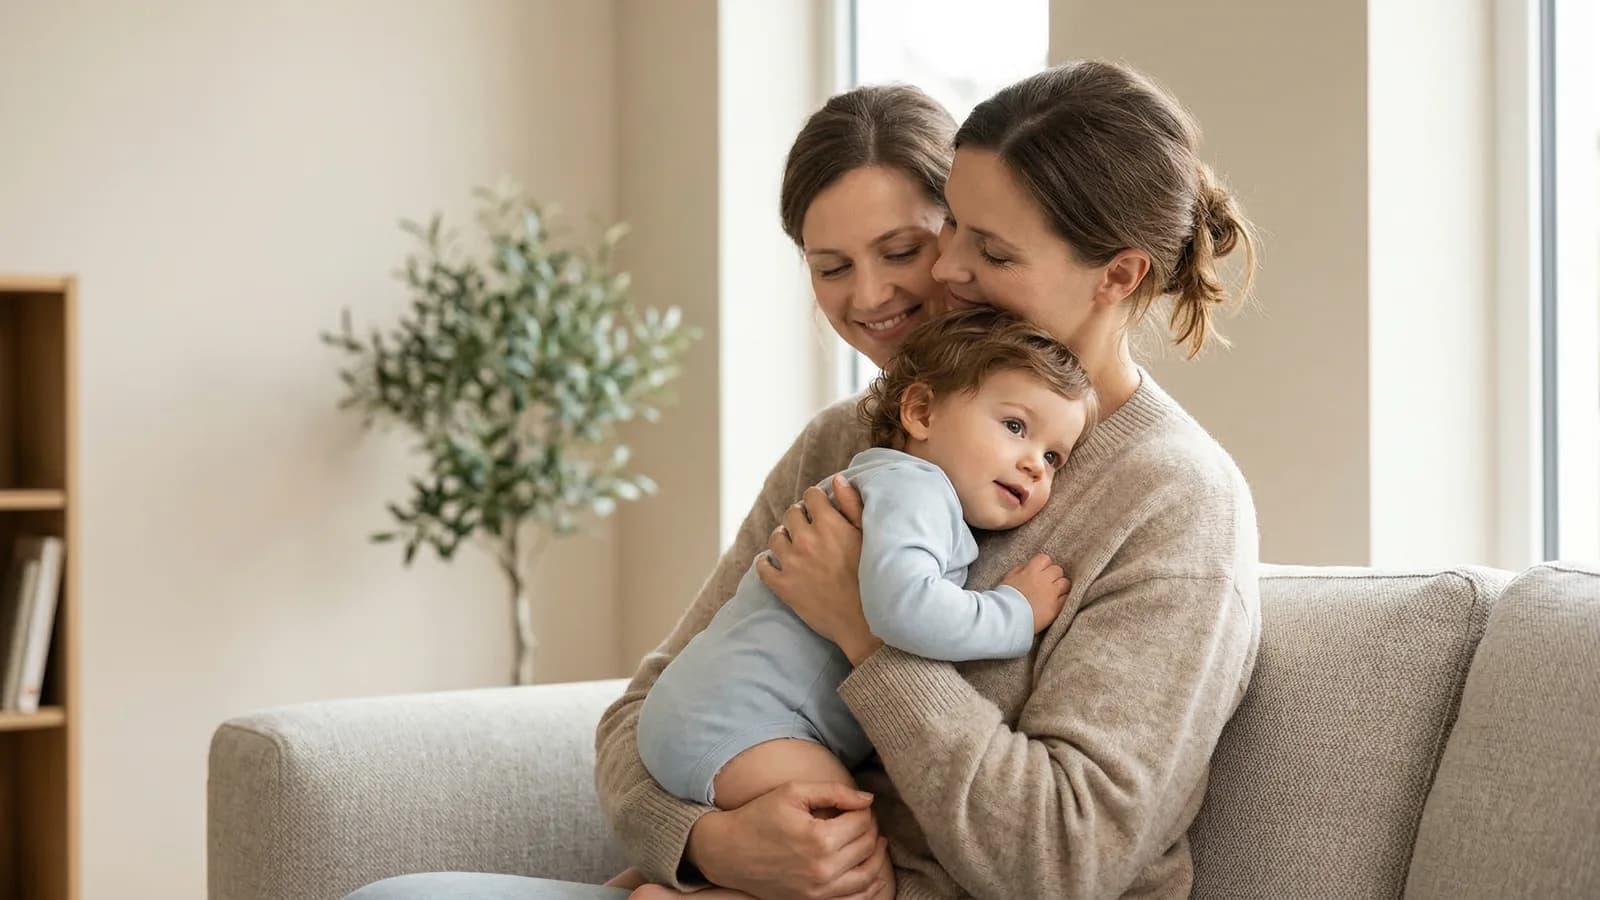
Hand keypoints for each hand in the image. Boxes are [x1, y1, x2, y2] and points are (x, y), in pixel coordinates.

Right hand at [686, 781, 891, 899]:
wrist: (729, 852)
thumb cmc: (759, 816)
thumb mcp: (793, 792)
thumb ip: (834, 791)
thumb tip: (868, 799)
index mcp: (819, 838)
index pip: (862, 822)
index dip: (864, 809)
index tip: (858, 805)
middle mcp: (823, 869)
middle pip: (867, 846)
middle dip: (871, 829)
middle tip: (863, 819)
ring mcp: (819, 890)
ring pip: (868, 875)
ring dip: (877, 856)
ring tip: (874, 842)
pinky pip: (855, 899)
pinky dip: (870, 886)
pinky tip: (873, 872)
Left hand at [759, 477, 883, 664]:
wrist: (866, 623)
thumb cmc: (874, 578)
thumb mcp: (869, 537)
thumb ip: (853, 505)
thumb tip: (838, 479)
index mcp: (829, 524)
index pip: (811, 495)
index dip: (816, 499)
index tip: (820, 507)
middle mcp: (806, 540)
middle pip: (791, 514)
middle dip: (799, 516)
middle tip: (808, 526)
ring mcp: (792, 564)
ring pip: (776, 537)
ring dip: (783, 536)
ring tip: (793, 543)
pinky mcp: (783, 587)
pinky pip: (763, 567)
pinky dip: (765, 562)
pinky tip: (772, 562)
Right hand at [1002, 553, 1069, 631]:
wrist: (1008, 618)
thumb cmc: (1004, 599)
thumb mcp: (1008, 579)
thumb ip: (1018, 571)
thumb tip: (1025, 568)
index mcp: (1031, 571)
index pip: (1045, 559)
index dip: (1044, 565)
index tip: (1041, 571)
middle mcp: (1044, 580)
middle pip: (1058, 570)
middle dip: (1054, 575)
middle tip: (1048, 583)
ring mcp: (1051, 594)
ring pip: (1065, 583)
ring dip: (1061, 587)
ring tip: (1054, 593)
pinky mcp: (1056, 607)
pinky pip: (1066, 598)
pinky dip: (1062, 599)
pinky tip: (1055, 603)